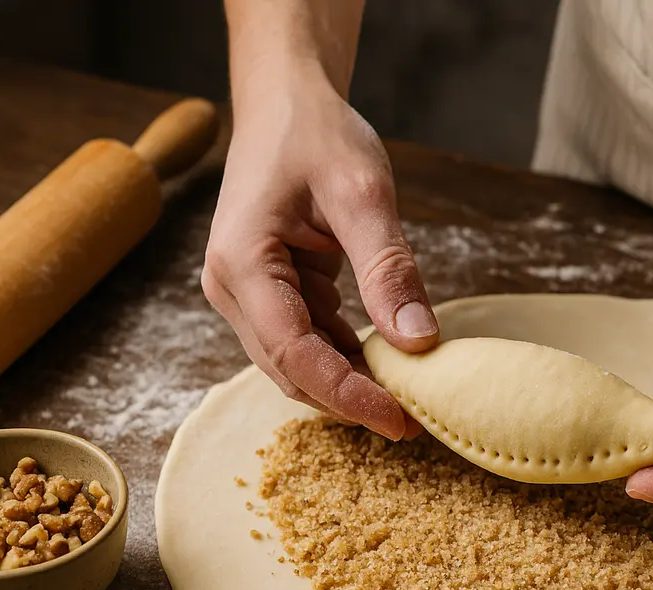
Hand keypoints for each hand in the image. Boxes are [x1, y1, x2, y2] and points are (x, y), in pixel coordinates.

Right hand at [202, 67, 432, 438]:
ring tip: (409, 400)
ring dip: (350, 384)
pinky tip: (389, 365)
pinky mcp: (271, 293)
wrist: (286, 103)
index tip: (400, 421)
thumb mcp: (363, 193)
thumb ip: (388, 269)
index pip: (295, 354)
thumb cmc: (317, 133)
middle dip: (351, 401)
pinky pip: (309, 341)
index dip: (348, 395)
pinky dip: (347, 358)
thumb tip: (419, 342)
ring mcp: (247, 294)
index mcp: (243, 264)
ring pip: (299, 364)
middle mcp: (232, 288)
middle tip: (416, 423)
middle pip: (291, 371)